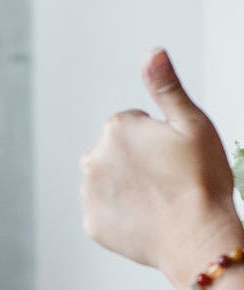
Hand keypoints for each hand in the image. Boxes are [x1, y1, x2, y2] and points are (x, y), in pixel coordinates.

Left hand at [80, 48, 242, 287]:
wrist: (198, 237)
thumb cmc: (201, 179)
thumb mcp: (192, 123)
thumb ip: (165, 86)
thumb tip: (152, 51)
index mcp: (115, 128)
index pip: (134, 125)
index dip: (159, 140)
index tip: (175, 155)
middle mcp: (91, 157)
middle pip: (117, 153)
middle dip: (138, 161)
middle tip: (169, 179)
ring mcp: (88, 193)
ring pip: (110, 182)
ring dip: (128, 187)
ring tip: (160, 200)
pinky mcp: (91, 223)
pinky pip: (106, 212)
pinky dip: (123, 215)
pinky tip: (148, 219)